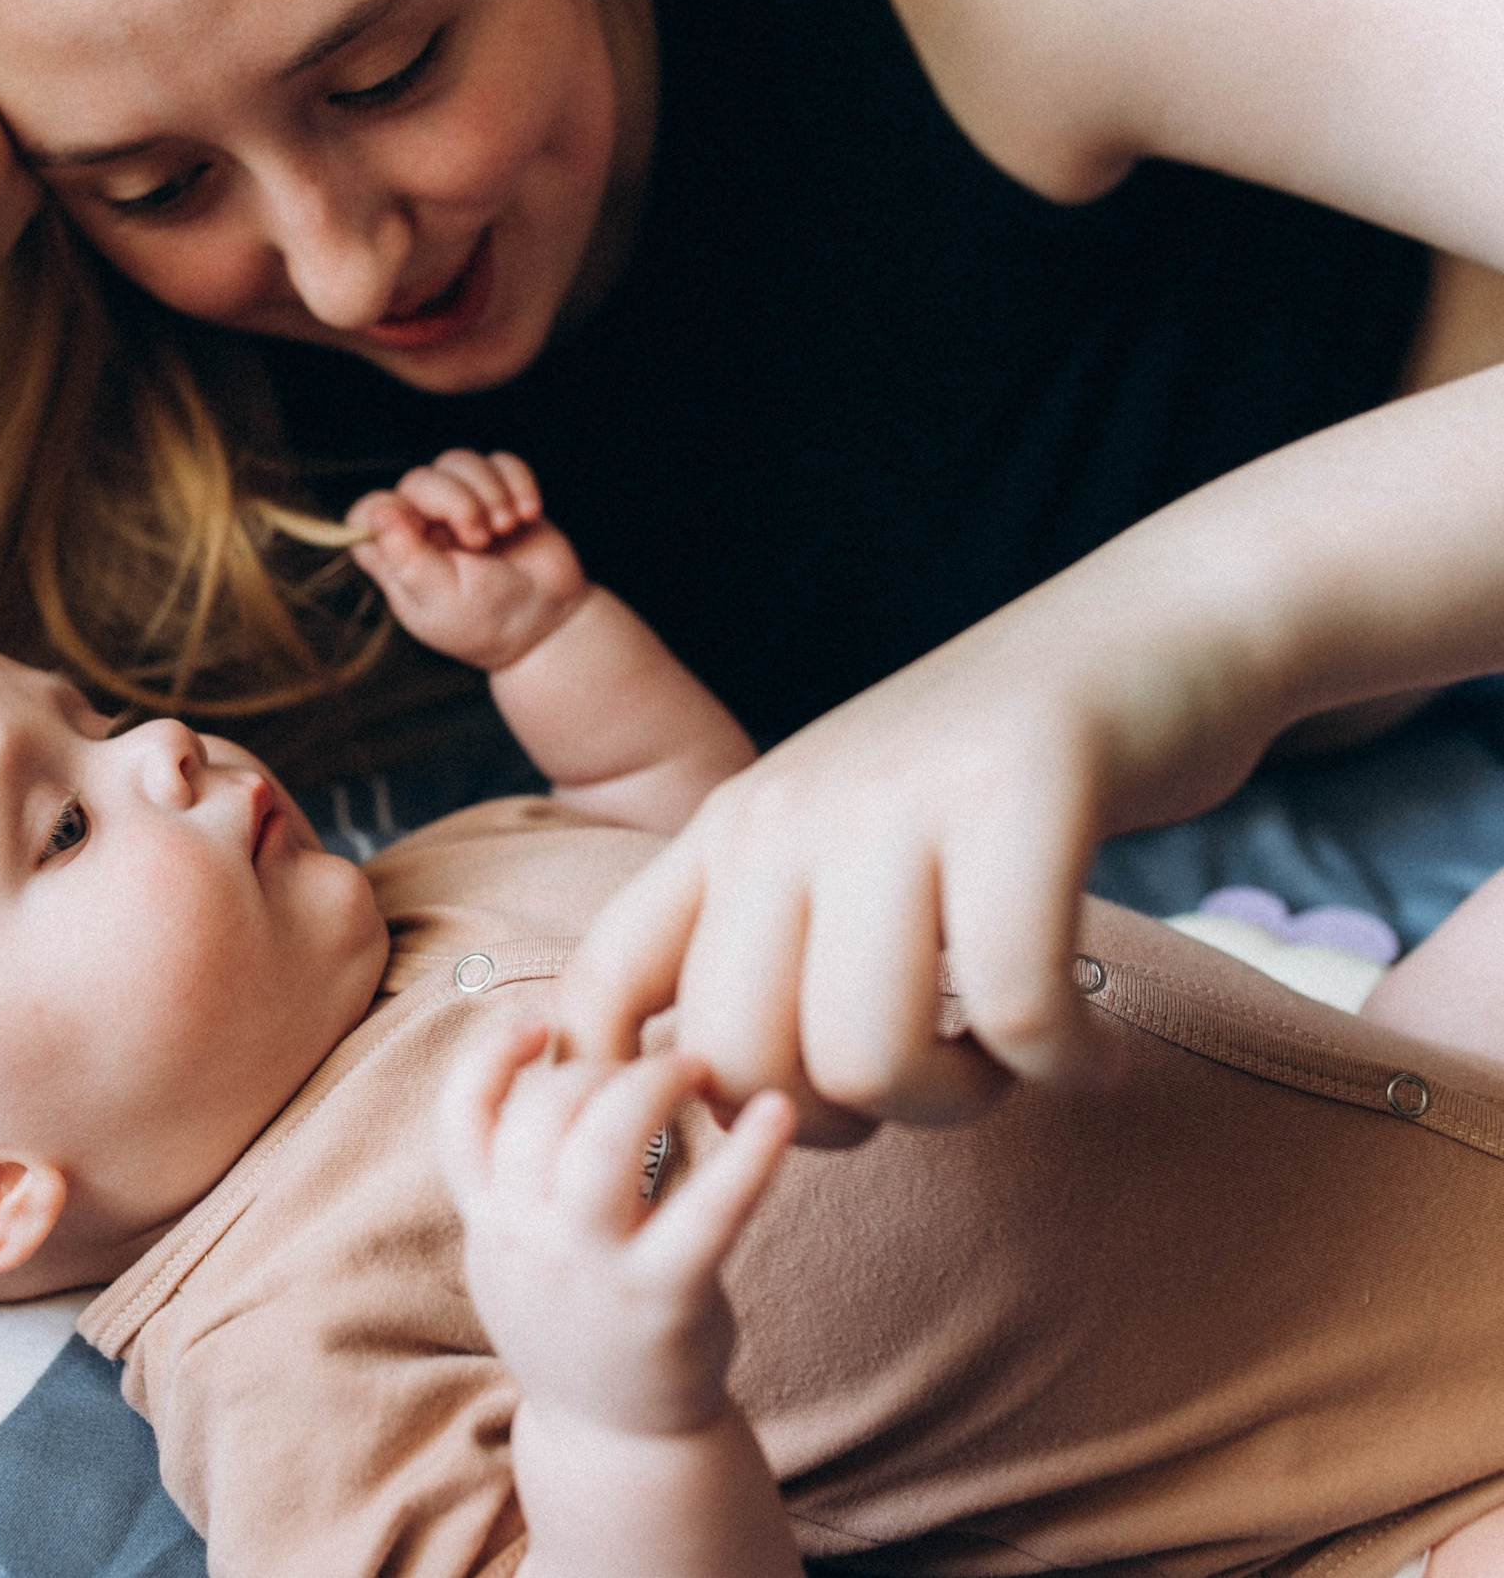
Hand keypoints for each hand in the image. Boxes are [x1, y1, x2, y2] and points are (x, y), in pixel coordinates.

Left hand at [345, 451, 589, 672]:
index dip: (385, 510)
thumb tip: (376, 515)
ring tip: (508, 526)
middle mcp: (425, 526)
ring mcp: (463, 506)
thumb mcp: (440, 598)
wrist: (548, 623)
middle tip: (481, 540)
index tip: (417, 529)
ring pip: (459, 462)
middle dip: (456, 501)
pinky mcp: (501, 494)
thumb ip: (406, 558)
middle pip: (419, 479)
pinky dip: (517, 481)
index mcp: (398, 555)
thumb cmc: (487, 623)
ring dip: (490, 489)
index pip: (366, 513)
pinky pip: (500, 461)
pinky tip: (528, 514)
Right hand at [438, 1024, 794, 1439]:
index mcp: (490, 1227)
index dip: (490, 1057)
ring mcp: (593, 1272)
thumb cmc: (580, 1327)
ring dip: (650, 1085)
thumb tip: (542, 1077)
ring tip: (696, 1069)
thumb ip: (514, 1183)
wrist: (618, 1445)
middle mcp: (528, 1244)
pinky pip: (707, 1210)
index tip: (539, 1025)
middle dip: (600, 1068)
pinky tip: (779, 1117)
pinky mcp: (665, 1297)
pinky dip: (749, 1156)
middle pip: (542, 1115)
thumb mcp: (516, 1258)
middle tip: (657, 1065)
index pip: (462, 1121)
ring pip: (601, 1142)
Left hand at [549, 578, 1277, 1143]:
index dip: (629, 1094)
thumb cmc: (1004, 777)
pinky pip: (1015, 1012)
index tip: (731, 1139)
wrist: (1160, 623)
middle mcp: (784, 811)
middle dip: (840, 1126)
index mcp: (728, 829)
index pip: (602, 984)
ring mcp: (892, 799)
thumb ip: (774, 941)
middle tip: (929, 1085)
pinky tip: (1093, 1051)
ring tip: (1013, 1059)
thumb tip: (717, 1095)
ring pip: (867, 1057)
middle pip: (740, 1063)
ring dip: (957, 1103)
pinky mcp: (1018, 794)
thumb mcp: (847, 840)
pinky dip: (1066, 1067)